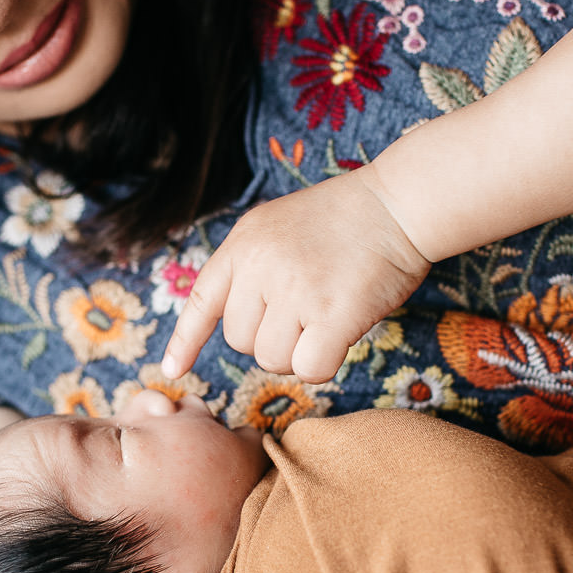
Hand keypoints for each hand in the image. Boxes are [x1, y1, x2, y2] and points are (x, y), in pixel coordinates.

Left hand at [160, 170, 429, 382]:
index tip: (173, 369)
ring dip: (299, 351)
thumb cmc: (347, 217)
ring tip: (327, 314)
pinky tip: (341, 336)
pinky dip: (323, 363)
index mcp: (243, 243)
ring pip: (273, 359)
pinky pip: (308, 369)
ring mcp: (294, 290)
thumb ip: (253, 263)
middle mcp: (259, 266)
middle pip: (241, 341)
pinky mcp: (330, 314)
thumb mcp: (279, 225)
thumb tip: (244, 321)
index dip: (187, 339)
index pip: (202, 299)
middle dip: (271, 337)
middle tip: (307, 310)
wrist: (399, 203)